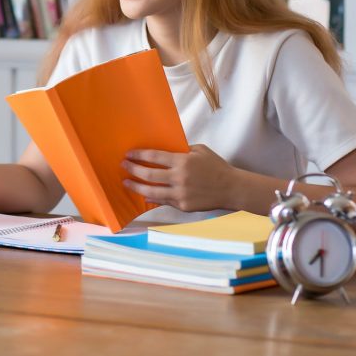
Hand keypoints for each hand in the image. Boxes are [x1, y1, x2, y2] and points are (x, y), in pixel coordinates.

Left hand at [121, 144, 239, 212]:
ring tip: (126, 182)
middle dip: (133, 169)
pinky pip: (163, 201)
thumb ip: (181, 150)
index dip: (139, 155)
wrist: (231, 188)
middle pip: (149, 174)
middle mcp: (179, 178)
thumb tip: (163, 149)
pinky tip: (144, 196)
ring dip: (136, 187)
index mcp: (183, 161)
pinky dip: (152, 198)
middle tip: (123, 165)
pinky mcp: (183, 206)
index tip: (128, 154)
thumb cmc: (215, 166)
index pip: (154, 157)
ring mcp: (180, 193)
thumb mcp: (200, 150)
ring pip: (152, 192)